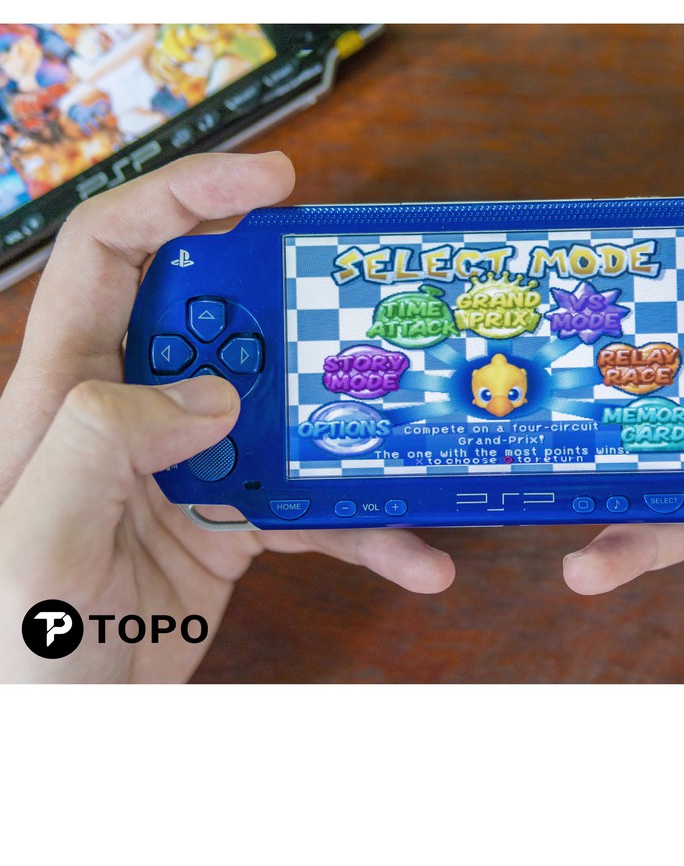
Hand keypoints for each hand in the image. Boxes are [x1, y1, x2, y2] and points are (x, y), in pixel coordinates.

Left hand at [0, 153, 453, 682]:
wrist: (60, 735)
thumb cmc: (12, 648)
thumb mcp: (37, 544)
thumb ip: (103, 443)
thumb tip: (213, 394)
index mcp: (68, 390)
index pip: (115, 253)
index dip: (187, 196)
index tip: (272, 181)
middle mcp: (135, 410)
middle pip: (225, 316)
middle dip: (298, 306)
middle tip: (369, 317)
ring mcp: (192, 462)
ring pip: (286, 408)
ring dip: (353, 426)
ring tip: (412, 443)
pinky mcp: (235, 517)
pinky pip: (312, 504)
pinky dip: (363, 528)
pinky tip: (409, 556)